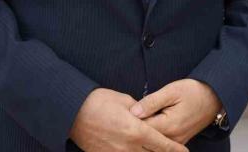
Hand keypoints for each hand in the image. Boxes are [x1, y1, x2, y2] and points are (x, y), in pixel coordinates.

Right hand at [69, 88, 189, 151]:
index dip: (175, 149)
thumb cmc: (98, 101)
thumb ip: (140, 111)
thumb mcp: (124, 100)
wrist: (72, 112)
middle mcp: (129, 147)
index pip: (162, 144)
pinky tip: (134, 150)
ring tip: (153, 148)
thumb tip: (147, 116)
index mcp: (137, 131)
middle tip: (173, 151)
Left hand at [129, 79, 221, 144]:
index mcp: (169, 125)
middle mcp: (173, 137)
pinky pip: (161, 141)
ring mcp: (176, 141)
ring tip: (134, 121)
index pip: (142, 128)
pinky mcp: (178, 141)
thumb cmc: (193, 91)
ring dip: (143, 131)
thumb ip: (151, 102)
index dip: (129, 120)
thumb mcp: (171, 91)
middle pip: (146, 137)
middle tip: (123, 118)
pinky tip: (145, 125)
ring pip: (153, 141)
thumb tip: (133, 111)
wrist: (215, 98)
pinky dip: (152, 134)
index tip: (121, 113)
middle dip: (134, 128)